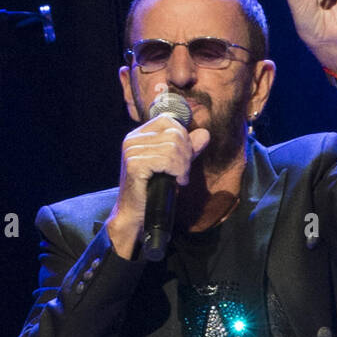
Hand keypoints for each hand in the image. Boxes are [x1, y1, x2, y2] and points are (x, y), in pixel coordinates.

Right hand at [107, 88, 210, 255]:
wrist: (136, 215)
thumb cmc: (154, 191)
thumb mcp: (173, 166)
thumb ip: (188, 149)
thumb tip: (205, 133)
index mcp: (139, 135)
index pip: (169, 121)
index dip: (184, 137)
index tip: (184, 159)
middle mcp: (132, 139)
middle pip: (174, 133)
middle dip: (186, 154)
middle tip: (183, 173)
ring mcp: (131, 151)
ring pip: (173, 147)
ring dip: (183, 166)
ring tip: (179, 179)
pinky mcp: (135, 164)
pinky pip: (167, 160)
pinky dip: (177, 171)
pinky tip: (176, 182)